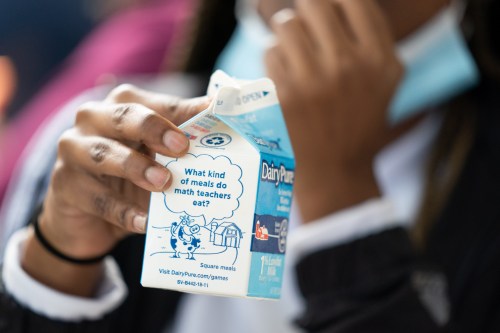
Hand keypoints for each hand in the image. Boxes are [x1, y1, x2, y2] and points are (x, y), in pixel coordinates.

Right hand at [22, 85, 207, 295]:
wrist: (87, 217)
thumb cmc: (129, 178)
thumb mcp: (155, 157)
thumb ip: (181, 141)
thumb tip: (223, 123)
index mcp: (121, 105)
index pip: (157, 104)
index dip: (185, 112)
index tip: (212, 116)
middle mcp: (93, 119)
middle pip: (124, 116)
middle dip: (154, 129)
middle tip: (182, 148)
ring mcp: (74, 150)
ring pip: (104, 154)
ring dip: (136, 168)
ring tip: (164, 184)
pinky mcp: (65, 185)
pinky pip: (98, 199)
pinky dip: (124, 212)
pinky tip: (145, 223)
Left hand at [265, 0, 403, 221]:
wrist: (335, 171)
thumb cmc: (358, 122)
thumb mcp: (385, 81)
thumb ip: (372, 39)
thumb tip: (341, 2)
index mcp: (379, 59)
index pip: (352, 0)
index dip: (335, 4)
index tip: (327, 15)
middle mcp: (349, 65)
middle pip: (314, 4)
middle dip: (305, 14)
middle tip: (304, 30)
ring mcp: (313, 80)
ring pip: (286, 25)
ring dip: (286, 37)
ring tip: (294, 58)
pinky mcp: (283, 95)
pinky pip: (270, 53)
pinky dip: (273, 61)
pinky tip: (283, 79)